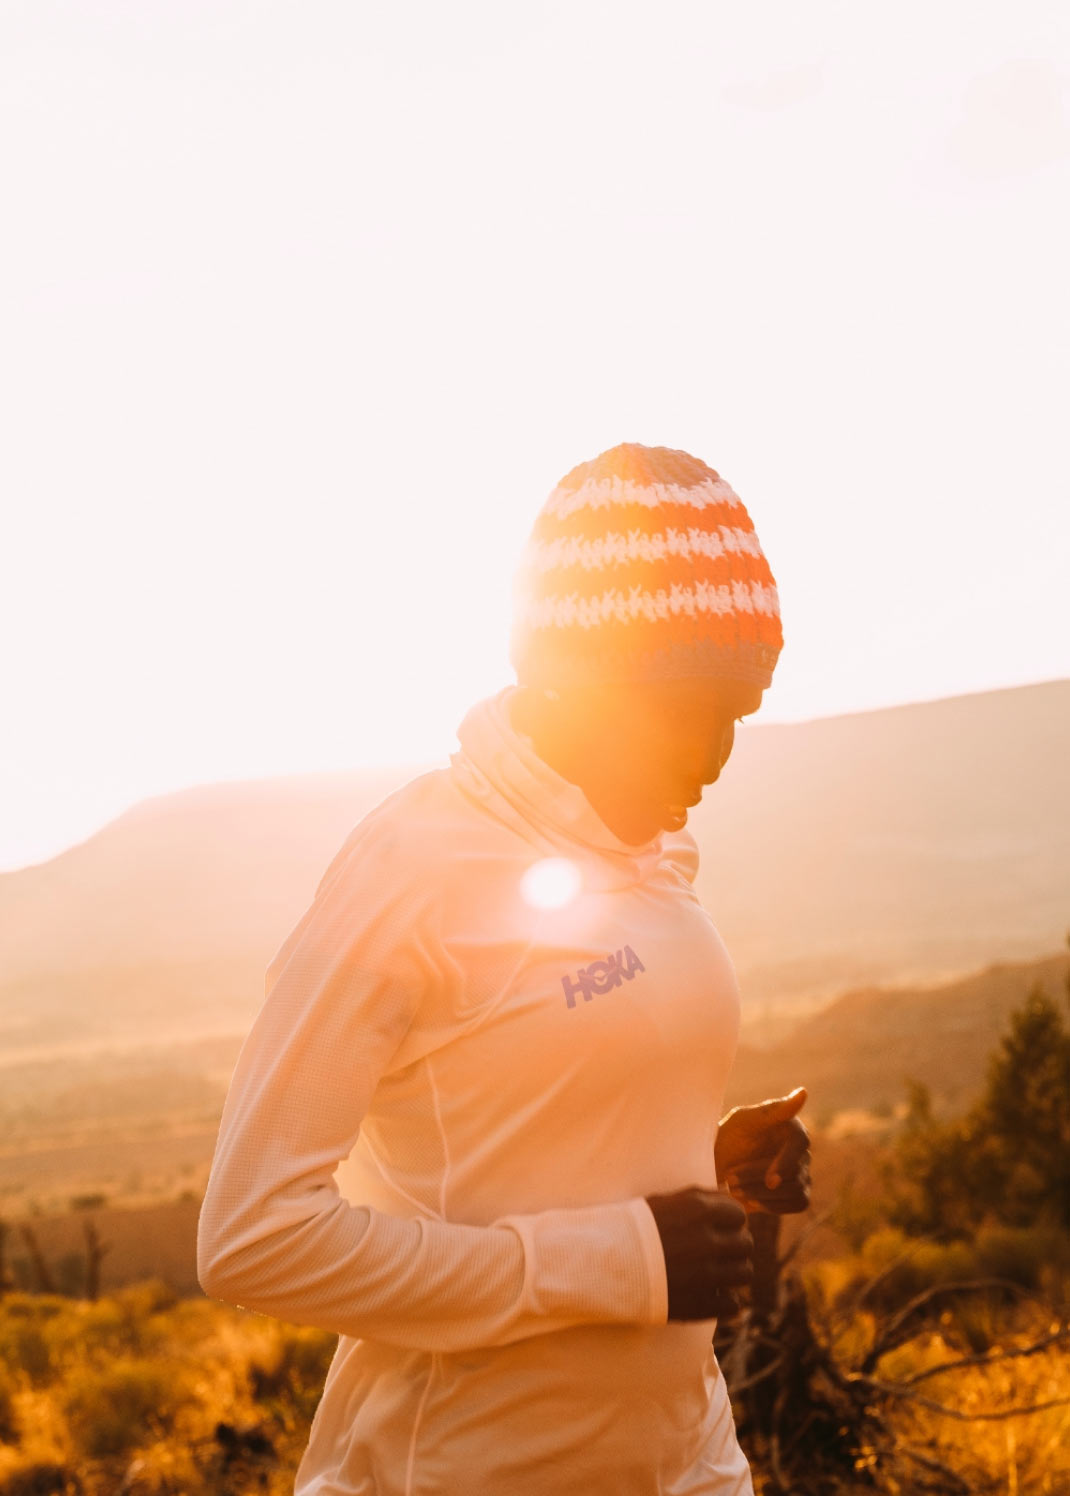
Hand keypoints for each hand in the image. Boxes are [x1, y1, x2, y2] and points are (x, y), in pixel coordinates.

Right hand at [645, 1187, 752, 1321]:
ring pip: (744, 1273)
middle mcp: (707, 1241)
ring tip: (715, 1273)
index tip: (721, 1228)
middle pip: (746, 1244)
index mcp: (698, 1211)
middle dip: (734, 1246)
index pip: (738, 1214)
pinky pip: (733, 1304)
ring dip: (733, 1272)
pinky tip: (711, 1294)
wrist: (604, 1265)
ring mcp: (706, 1275)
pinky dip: (725, 1300)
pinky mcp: (700, 1304)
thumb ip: (700, 1197)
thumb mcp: (663, 1202)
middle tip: (718, 1252)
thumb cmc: (632, 1229)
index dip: (730, 1221)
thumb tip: (728, 1191)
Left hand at [715, 1087, 810, 1215]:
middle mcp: (803, 1150)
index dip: (786, 1162)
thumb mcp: (743, 1120)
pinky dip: (772, 1206)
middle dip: (760, 1180)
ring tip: (734, 1191)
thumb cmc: (729, 1137)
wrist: (717, 1164)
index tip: (770, 1181)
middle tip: (731, 1182)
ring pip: (796, 1190)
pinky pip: (796, 1204)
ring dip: (763, 1195)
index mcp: (792, 1127)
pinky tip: (749, 1200)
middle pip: (795, 1172)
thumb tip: (803, 1092)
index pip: (800, 1144)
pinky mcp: (799, 1193)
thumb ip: (773, 1111)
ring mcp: (803, 1173)